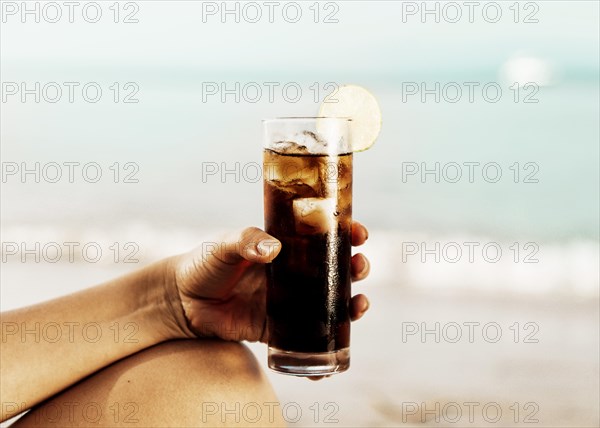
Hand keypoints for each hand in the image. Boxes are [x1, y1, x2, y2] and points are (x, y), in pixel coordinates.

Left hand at [169, 222, 369, 342]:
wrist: (181, 301)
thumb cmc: (204, 264)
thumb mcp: (224, 245)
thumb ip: (246, 242)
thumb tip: (273, 250)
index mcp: (284, 247)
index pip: (322, 236)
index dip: (346, 234)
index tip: (359, 234)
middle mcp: (293, 274)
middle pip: (335, 270)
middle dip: (356, 269)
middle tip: (360, 268)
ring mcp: (288, 302)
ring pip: (329, 305)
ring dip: (351, 307)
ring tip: (359, 307)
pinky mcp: (277, 329)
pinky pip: (306, 341)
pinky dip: (323, 353)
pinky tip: (333, 362)